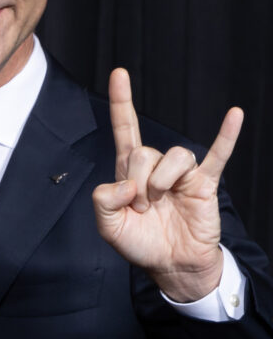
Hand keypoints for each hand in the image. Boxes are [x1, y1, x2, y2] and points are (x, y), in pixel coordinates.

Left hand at [94, 68, 241, 303]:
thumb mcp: (108, 226)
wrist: (171, 265)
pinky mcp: (205, 183)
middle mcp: (156, 166)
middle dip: (137, 183)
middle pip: (143, 152)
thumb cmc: (140, 243)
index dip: (122, 102)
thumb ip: (103, 201)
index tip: (119, 73)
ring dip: (160, 181)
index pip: (126, 129)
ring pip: (172, 156)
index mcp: (130, 171)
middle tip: (140, 208)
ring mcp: (182, 173)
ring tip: (158, 203)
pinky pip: (217, 155)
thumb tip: (126, 184)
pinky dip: (226, 136)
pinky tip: (235, 114)